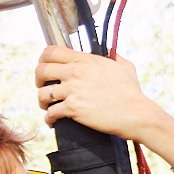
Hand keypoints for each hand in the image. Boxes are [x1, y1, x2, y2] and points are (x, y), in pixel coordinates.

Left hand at [34, 44, 173, 153]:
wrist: (136, 113)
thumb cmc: (132, 92)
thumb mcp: (124, 66)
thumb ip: (113, 56)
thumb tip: (110, 52)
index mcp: (85, 60)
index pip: (52, 51)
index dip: (43, 59)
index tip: (44, 67)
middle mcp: (76, 72)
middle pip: (41, 70)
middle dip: (38, 80)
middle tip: (43, 88)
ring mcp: (73, 90)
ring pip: (43, 93)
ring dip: (42, 101)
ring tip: (47, 107)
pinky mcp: (73, 109)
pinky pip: (50, 113)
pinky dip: (49, 119)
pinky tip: (52, 122)